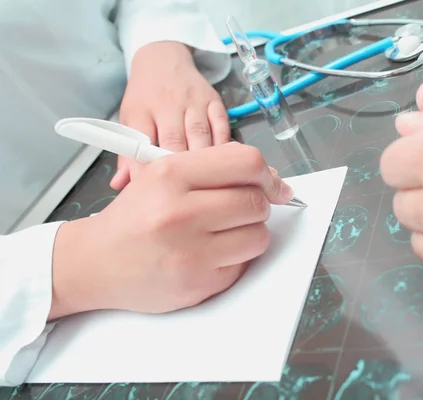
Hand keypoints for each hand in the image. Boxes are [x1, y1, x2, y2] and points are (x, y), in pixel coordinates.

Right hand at [49, 143, 292, 319]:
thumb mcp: (164, 174)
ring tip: (224, 232)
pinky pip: (244, 265)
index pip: (246, 163)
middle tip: (240, 210)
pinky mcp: (198, 283)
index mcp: (171, 175)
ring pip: (259, 235)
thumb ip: (216, 168)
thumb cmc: (135, 216)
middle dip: (257, 205)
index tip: (274, 185)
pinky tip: (210, 254)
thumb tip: (272, 179)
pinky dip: (236, 258)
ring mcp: (190, 252)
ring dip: (250, 233)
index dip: (269, 175)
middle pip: (256, 201)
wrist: (96, 262)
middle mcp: (179, 212)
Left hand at [111, 41, 230, 189]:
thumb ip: (127, 155)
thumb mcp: (130, 119)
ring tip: (205, 184)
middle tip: (181, 193)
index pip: (142, 143)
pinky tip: (223, 165)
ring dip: (203, 161)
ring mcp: (194, 102)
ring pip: (201, 135)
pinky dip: (223, 147)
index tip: (150, 191)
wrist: (164, 58)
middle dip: (178, 169)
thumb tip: (120, 186)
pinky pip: (222, 126)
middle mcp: (168, 104)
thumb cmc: (146, 96)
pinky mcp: (214, 101)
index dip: (146, 169)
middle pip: (174, 141)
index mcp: (142, 111)